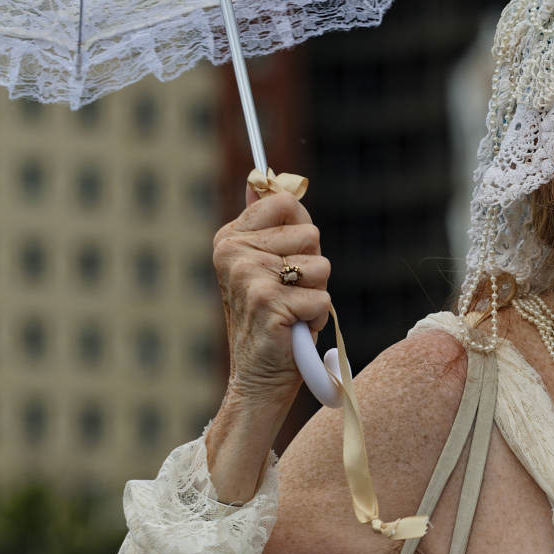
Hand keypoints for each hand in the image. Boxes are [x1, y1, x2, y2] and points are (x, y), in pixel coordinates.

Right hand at [212, 181, 332, 407]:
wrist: (258, 376)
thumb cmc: (272, 318)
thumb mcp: (264, 264)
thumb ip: (267, 222)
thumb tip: (261, 176)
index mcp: (231, 237)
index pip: (286, 203)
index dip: (300, 233)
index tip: (286, 259)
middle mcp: (234, 252)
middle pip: (311, 234)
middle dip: (312, 268)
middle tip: (289, 294)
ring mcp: (249, 277)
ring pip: (321, 267)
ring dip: (316, 294)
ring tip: (292, 311)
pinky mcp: (269, 303)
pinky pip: (323, 299)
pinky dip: (317, 318)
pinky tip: (294, 329)